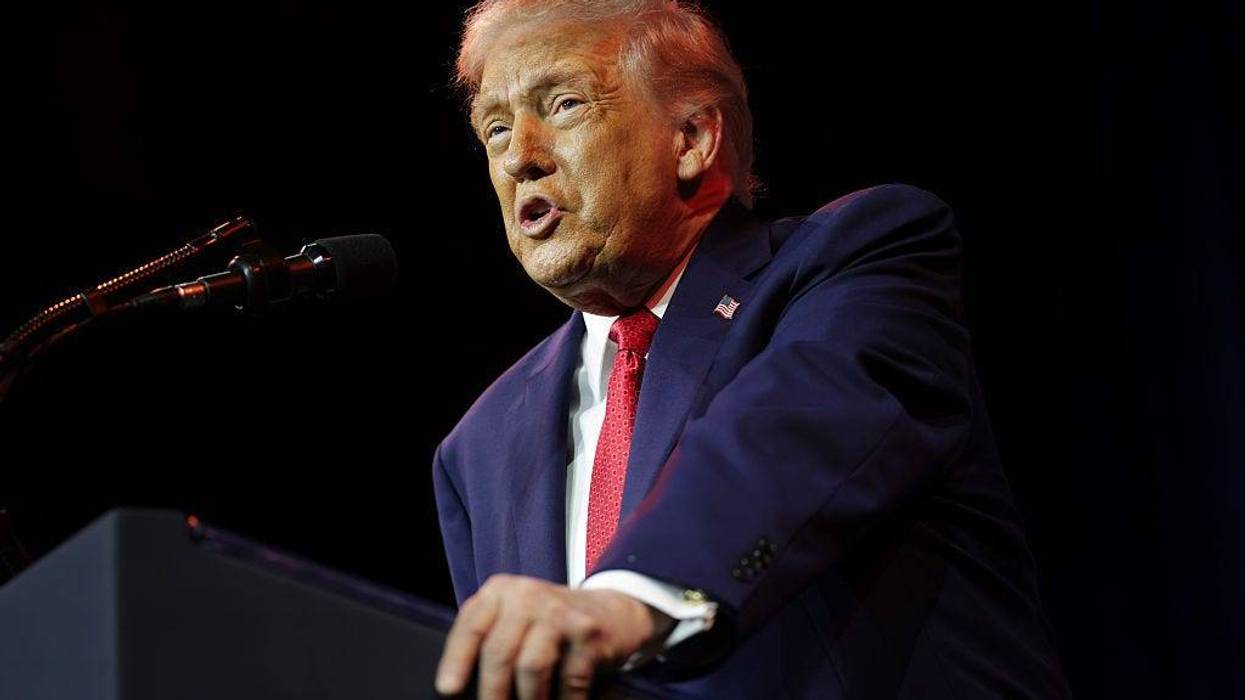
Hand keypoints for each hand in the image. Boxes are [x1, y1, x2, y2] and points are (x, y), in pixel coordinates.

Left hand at [435, 573, 672, 698]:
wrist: (611, 612)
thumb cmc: (548, 626)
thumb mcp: (513, 620)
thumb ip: (486, 642)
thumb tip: (458, 689)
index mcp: (500, 592)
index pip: (471, 626)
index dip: (456, 660)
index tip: (448, 690)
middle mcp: (528, 596)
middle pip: (500, 652)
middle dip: (491, 694)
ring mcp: (560, 613)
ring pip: (532, 667)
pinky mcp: (588, 633)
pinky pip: (570, 679)